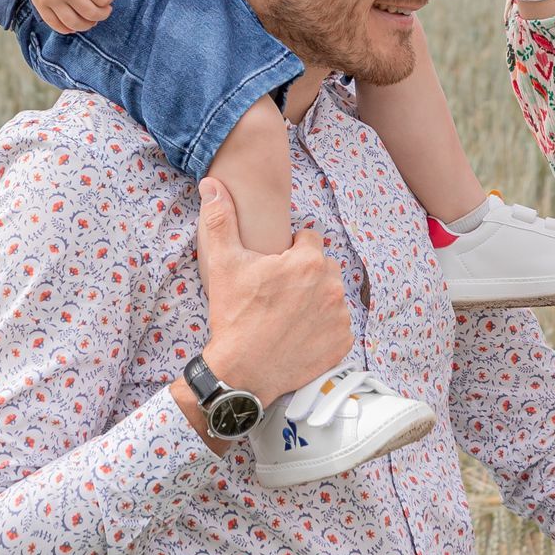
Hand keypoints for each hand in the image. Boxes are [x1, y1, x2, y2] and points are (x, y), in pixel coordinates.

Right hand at [185, 178, 351, 412]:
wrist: (242, 371)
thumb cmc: (233, 316)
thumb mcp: (223, 264)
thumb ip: (220, 219)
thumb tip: (211, 184)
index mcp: (308, 262)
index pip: (309, 240)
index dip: (290, 252)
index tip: (274, 269)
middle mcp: (332, 286)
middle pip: (323, 267)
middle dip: (305, 275)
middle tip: (278, 294)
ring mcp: (340, 316)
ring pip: (331, 295)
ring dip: (315, 300)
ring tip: (287, 315)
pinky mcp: (343, 342)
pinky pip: (337, 325)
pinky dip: (323, 328)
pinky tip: (299, 333)